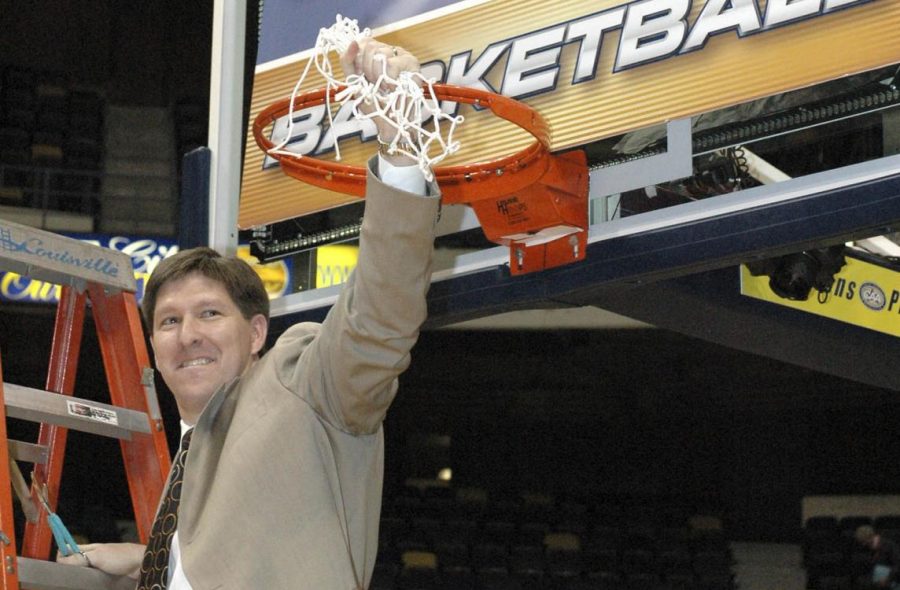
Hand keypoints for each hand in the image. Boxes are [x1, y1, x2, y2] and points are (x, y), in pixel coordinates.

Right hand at [56, 542, 144, 578]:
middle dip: (68, 572)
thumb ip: (79, 557)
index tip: (56, 567)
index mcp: (89, 549)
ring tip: (73, 584)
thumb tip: (59, 559)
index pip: (67, 551)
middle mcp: (92, 558)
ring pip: (80, 575)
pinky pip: (89, 582)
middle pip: (72, 566)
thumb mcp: (98, 556)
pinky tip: (84, 585)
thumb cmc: (123, 556)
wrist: (143, 565)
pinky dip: (86, 583)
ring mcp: (98, 569)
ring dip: (77, 579)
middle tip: (64, 580)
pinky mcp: (103, 579)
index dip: (60, 557)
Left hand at [340, 38, 420, 163]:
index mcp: (375, 53)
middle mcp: (389, 51)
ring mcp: (401, 55)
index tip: (363, 77)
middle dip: (367, 69)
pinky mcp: (412, 63)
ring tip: (384, 87)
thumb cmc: (374, 104)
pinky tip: (392, 87)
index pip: (363, 42)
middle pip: (370, 46)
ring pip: (380, 53)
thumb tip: (353, 41)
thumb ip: (347, 61)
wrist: (389, 122)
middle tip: (375, 84)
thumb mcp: (354, 81)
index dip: (359, 59)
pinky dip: (388, 79)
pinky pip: (391, 64)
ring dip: (377, 76)